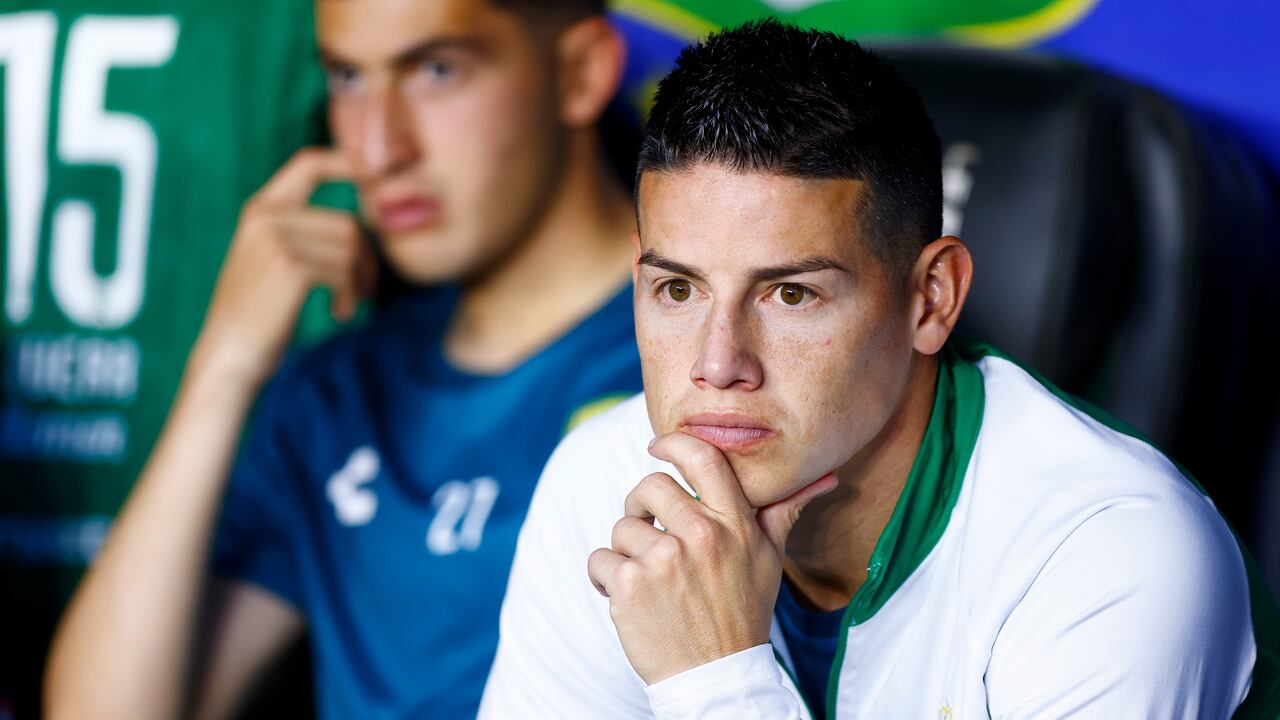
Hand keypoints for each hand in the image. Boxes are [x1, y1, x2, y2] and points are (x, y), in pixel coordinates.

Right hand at [191, 148, 372, 386]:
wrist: (229, 356)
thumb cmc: (260, 316)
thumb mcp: (273, 262)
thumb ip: (303, 234)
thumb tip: (364, 222)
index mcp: (261, 210)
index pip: (309, 164)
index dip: (347, 161)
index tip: (377, 173)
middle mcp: (266, 216)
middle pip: (348, 223)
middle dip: (367, 261)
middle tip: (363, 292)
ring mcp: (276, 239)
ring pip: (352, 248)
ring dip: (360, 282)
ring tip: (347, 305)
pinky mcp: (291, 266)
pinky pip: (345, 271)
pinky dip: (350, 297)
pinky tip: (338, 313)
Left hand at [587, 432, 836, 683]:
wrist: (717, 677)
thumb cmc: (742, 613)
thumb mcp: (770, 560)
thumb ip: (784, 512)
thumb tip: (826, 477)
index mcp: (735, 524)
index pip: (703, 459)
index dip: (674, 444)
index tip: (658, 447)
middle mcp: (701, 535)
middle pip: (650, 486)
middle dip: (640, 505)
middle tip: (647, 530)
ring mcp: (664, 559)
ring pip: (622, 526)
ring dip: (625, 550)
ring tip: (648, 579)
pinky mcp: (631, 584)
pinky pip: (599, 559)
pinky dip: (605, 578)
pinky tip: (628, 598)